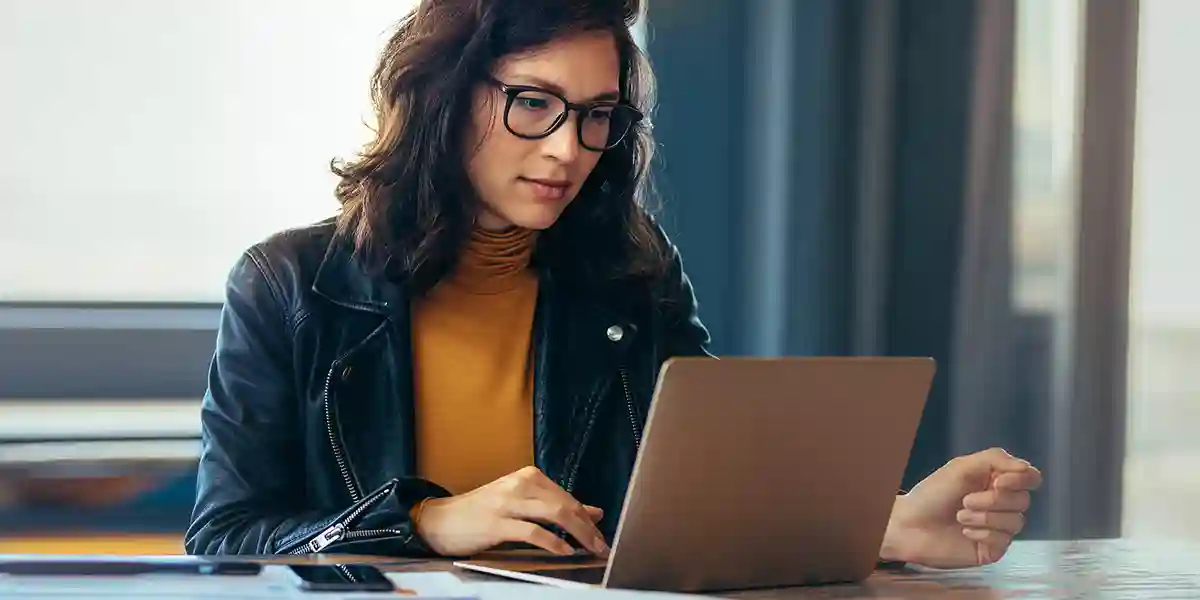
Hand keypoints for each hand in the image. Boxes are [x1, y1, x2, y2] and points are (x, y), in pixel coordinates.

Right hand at [413, 466, 607, 557]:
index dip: (587, 517)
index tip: (601, 534)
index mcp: (528, 477)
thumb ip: (554, 506)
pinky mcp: (496, 523)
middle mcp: (520, 484)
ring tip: (590, 548)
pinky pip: (532, 531)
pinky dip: (552, 542)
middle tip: (601, 546)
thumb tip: (593, 512)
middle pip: (565, 504)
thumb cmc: (482, 513)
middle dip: (588, 527)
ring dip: (578, 534)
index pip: (567, 497)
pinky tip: (564, 551)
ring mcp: (507, 502)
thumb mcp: (521, 504)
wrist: (441, 520)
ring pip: (554, 514)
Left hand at [881, 447, 1042, 568]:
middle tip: (965, 500)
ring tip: (960, 515)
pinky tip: (964, 531)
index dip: (1021, 480)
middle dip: (993, 500)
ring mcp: (998, 527)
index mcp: (996, 481)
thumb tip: (1027, 468)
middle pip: (1023, 500)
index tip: (999, 481)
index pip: (1030, 478)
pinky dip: (983, 533)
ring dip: (985, 517)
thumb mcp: (962, 467)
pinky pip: (1004, 540)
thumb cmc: (932, 494)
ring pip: (1016, 521)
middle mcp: (1001, 504)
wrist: (910, 525)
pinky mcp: (992, 548)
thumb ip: (996, 460)